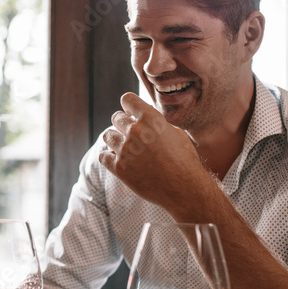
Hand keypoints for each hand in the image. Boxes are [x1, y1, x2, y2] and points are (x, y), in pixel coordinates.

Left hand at [98, 92, 205, 208]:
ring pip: (107, 135)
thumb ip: (157, 123)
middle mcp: (136, 131)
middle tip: (131, 135)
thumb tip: (143, 116)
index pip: (127, 99)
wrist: (185, 189)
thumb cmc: (184, 161)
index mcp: (152, 119)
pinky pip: (103, 156)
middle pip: (116, 117)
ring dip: (115, 139)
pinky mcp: (119, 168)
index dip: (128, 105)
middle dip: (123, 124)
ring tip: (125, 147)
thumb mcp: (176, 133)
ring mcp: (125, 150)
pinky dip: (109, 157)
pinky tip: (118, 160)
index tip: (130, 112)